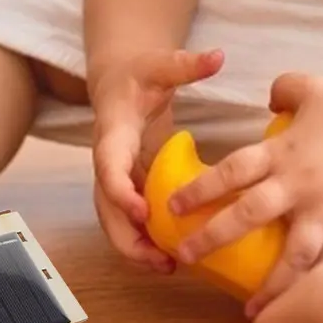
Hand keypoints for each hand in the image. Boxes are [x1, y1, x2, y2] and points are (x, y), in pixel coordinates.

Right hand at [89, 47, 223, 270]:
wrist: (118, 81)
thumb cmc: (139, 73)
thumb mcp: (160, 64)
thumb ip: (186, 63)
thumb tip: (218, 55)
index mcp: (113, 132)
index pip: (107, 165)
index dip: (120, 190)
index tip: (142, 211)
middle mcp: (107, 159)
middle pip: (105, 205)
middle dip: (126, 235)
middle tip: (158, 258)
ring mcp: (115, 176)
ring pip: (113, 220)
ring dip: (134, 246)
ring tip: (166, 267)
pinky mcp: (127, 186)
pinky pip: (127, 220)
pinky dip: (142, 241)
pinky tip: (170, 258)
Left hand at [166, 72, 322, 311]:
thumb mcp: (308, 87)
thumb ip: (281, 91)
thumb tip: (267, 101)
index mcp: (283, 152)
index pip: (232, 171)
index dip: (201, 188)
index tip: (172, 206)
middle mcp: (299, 185)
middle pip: (250, 215)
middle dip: (214, 238)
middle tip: (185, 256)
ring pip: (295, 254)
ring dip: (272, 285)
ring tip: (251, 311)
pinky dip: (313, 282)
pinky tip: (300, 304)